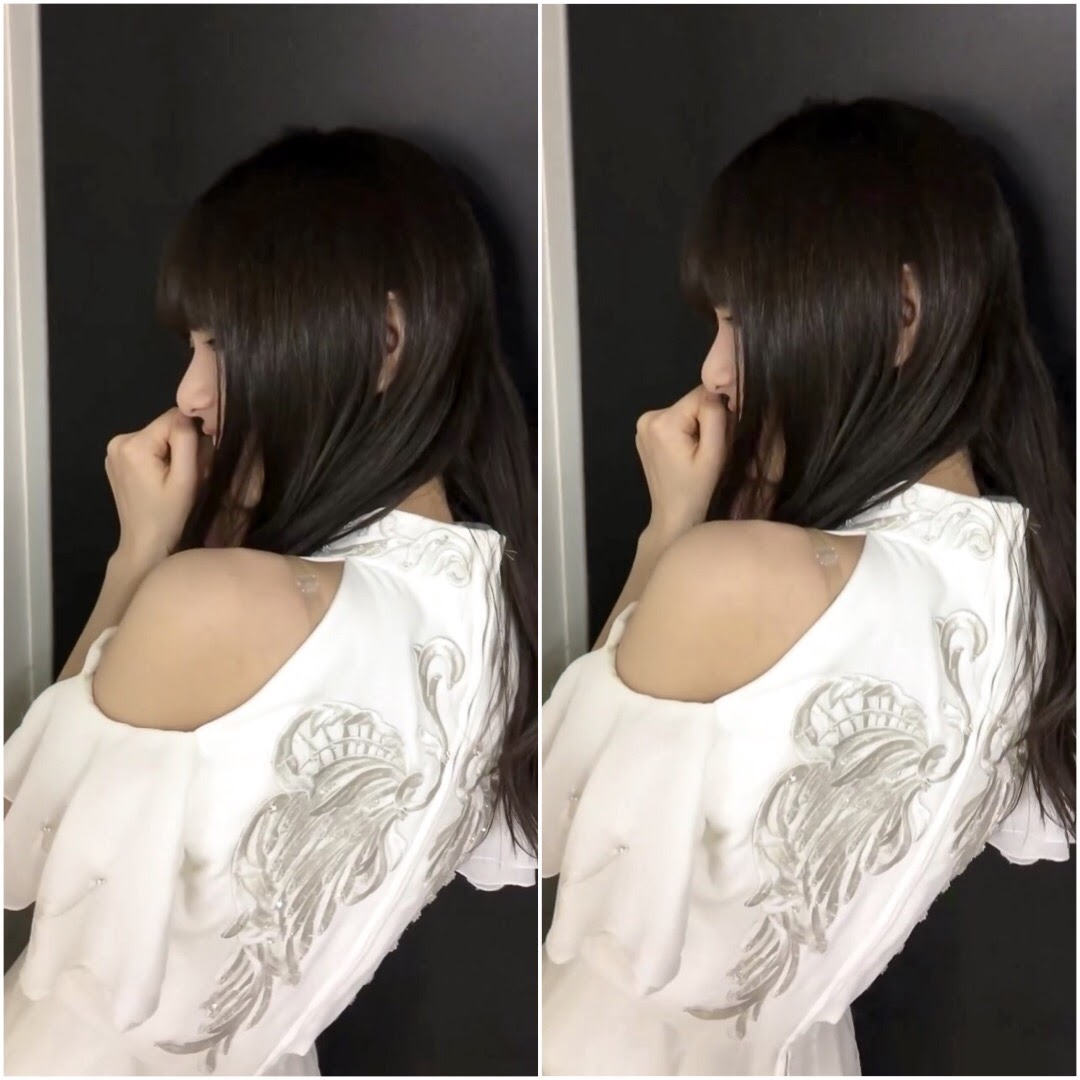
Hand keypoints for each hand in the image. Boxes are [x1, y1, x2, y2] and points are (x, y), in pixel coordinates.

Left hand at [105, 407, 210, 568]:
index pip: (174, 417)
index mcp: (133, 444)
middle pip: (165, 426)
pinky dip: (159, 457)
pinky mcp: (116, 459)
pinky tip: (160, 479)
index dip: (193, 435)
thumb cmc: (169, 515)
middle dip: (181, 445)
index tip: (197, 460)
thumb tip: (192, 413)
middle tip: (186, 474)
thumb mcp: (186, 478)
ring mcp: (114, 450)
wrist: (145, 543)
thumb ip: (188, 440)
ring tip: (172, 479)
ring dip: (171, 451)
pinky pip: (147, 446)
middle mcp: (118, 440)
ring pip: (157, 436)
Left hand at [635, 386, 728, 541]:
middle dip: (706, 421)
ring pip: (686, 411)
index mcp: (662, 421)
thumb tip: (720, 385)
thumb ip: (716, 415)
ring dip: (697, 427)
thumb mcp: (714, 453)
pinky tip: (686, 454)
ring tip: (697, 455)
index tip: (721, 438)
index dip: (719, 412)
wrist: (674, 516)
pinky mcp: (646, 433)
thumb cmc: (698, 490)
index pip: (703, 394)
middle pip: (693, 402)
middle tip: (709, 450)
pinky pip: (676, 421)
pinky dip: (686, 432)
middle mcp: (647, 417)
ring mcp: (643, 425)